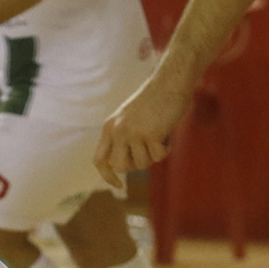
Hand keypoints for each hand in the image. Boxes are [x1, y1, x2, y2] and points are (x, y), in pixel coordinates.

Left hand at [93, 73, 192, 187]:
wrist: (169, 82)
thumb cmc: (153, 101)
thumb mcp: (128, 118)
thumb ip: (121, 139)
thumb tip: (123, 168)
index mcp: (109, 127)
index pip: (99, 159)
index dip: (106, 175)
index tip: (118, 185)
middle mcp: (117, 131)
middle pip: (121, 167)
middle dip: (135, 164)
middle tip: (147, 150)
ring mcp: (133, 133)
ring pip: (142, 164)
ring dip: (153, 155)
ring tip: (158, 136)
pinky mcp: (151, 135)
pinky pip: (159, 156)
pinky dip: (166, 149)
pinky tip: (167, 133)